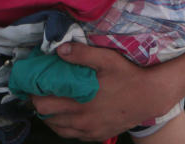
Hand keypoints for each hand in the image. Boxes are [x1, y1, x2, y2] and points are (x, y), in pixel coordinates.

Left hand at [30, 43, 175, 140]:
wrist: (151, 96)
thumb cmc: (128, 76)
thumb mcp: (106, 59)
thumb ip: (81, 54)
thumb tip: (59, 50)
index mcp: (79, 102)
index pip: (42, 104)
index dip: (34, 92)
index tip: (34, 82)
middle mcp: (82, 120)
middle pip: (46, 117)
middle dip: (40, 103)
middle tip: (42, 90)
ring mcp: (89, 131)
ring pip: (57, 129)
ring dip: (51, 116)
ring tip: (54, 101)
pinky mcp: (97, 136)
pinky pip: (72, 135)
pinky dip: (65, 126)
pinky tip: (69, 114)